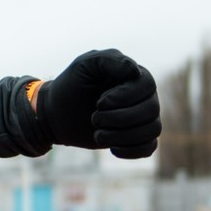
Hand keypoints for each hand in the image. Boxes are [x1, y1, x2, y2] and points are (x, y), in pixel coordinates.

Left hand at [35, 49, 160, 158]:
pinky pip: (149, 147)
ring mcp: (142, 118)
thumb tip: (136, 72)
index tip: (99, 102)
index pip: (147, 86)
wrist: (58, 112)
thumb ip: (110, 60)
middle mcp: (144, 96)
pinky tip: (111, 148)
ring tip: (98, 134)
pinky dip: (132, 150)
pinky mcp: (136, 137)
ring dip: (123, 136)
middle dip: (120, 118)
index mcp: (135, 75)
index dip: (125, 97)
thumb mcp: (86, 65)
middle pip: (151, 110)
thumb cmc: (72, 84)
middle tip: (94, 118)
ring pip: (152, 130)